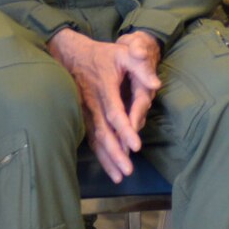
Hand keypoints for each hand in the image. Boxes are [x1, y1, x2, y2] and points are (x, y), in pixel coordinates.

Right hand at [50, 28, 162, 181]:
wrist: (72, 54)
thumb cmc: (103, 55)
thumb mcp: (124, 52)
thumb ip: (141, 66)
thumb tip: (156, 84)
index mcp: (105, 89)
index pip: (115, 113)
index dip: (125, 130)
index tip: (136, 146)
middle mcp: (93, 104)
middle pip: (104, 133)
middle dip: (115, 153)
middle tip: (128, 170)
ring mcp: (86, 112)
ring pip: (96, 140)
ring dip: (107, 159)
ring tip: (120, 176)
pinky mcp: (83, 117)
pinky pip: (91, 139)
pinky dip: (100, 155)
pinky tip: (109, 169)